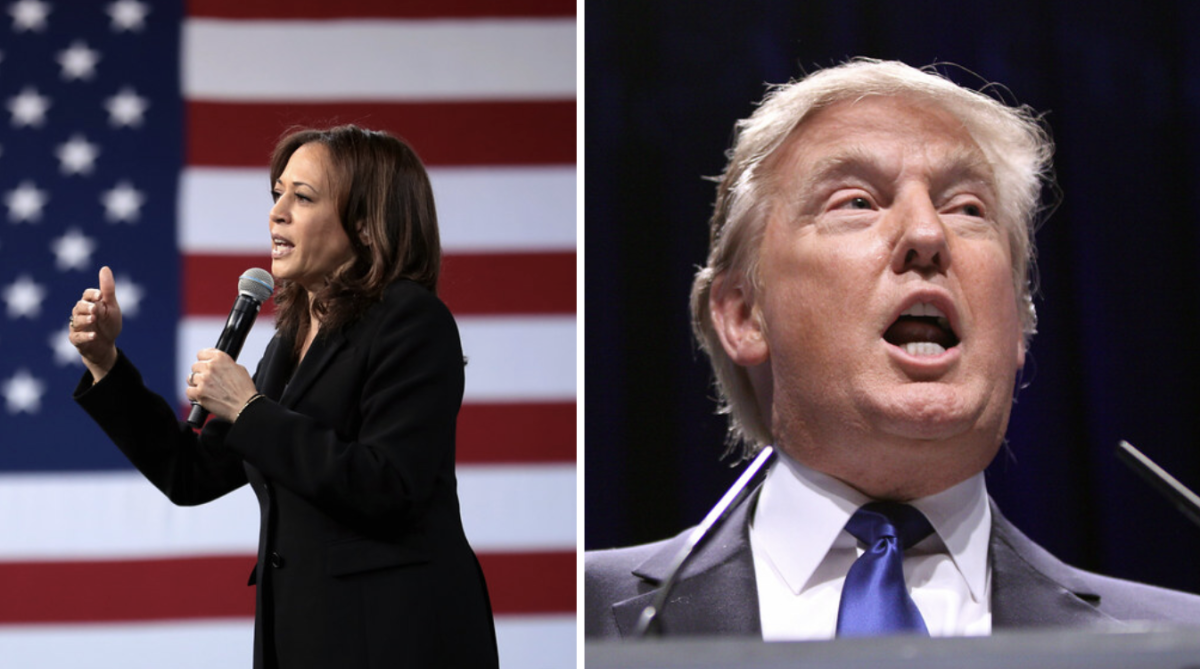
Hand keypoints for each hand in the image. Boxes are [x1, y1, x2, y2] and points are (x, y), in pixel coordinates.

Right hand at [70, 266, 121, 382]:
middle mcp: (81, 313)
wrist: (106, 345)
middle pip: (79, 306)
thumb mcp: (111, 306)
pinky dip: (85, 336)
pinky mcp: (76, 339)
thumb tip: (105, 268)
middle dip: (86, 307)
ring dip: (85, 319)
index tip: (100, 295)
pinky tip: (94, 335)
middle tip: (95, 309)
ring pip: (77, 320)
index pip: (87, 295)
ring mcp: (77, 326)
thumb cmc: (108, 323)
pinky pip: (77, 337)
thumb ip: (107, 290)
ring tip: (94, 319)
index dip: (92, 294)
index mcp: (90, 303)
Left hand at [185, 349, 257, 421]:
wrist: (245, 405)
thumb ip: (224, 363)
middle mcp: (211, 367)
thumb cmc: (244, 389)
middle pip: (195, 366)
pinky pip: (188, 391)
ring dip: (196, 383)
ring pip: (190, 378)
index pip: (202, 353)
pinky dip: (193, 394)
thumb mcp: (239, 368)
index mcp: (220, 358)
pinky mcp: (199, 393)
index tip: (205, 364)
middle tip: (208, 380)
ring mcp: (204, 380)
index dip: (204, 360)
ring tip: (205, 389)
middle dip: (200, 373)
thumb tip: (216, 364)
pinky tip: (202, 396)